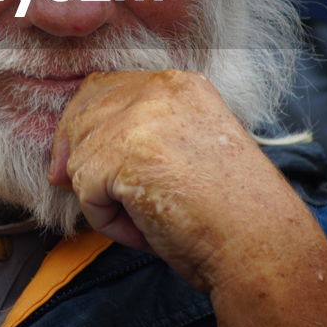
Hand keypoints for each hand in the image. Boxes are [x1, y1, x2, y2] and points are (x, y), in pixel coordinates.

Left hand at [49, 70, 326, 326]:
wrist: (258, 242)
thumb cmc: (230, 213)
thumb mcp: (189, 148)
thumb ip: (142, 135)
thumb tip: (67, 157)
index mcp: (179, 84)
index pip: (104, 89)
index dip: (82, 126)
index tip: (73, 163)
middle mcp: (158, 89)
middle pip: (82, 115)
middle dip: (75, 158)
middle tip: (89, 195)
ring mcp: (139, 118)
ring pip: (81, 157)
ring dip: (102, 197)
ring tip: (145, 218)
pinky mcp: (122, 153)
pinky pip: (86, 191)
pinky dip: (108, 221)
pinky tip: (145, 230)